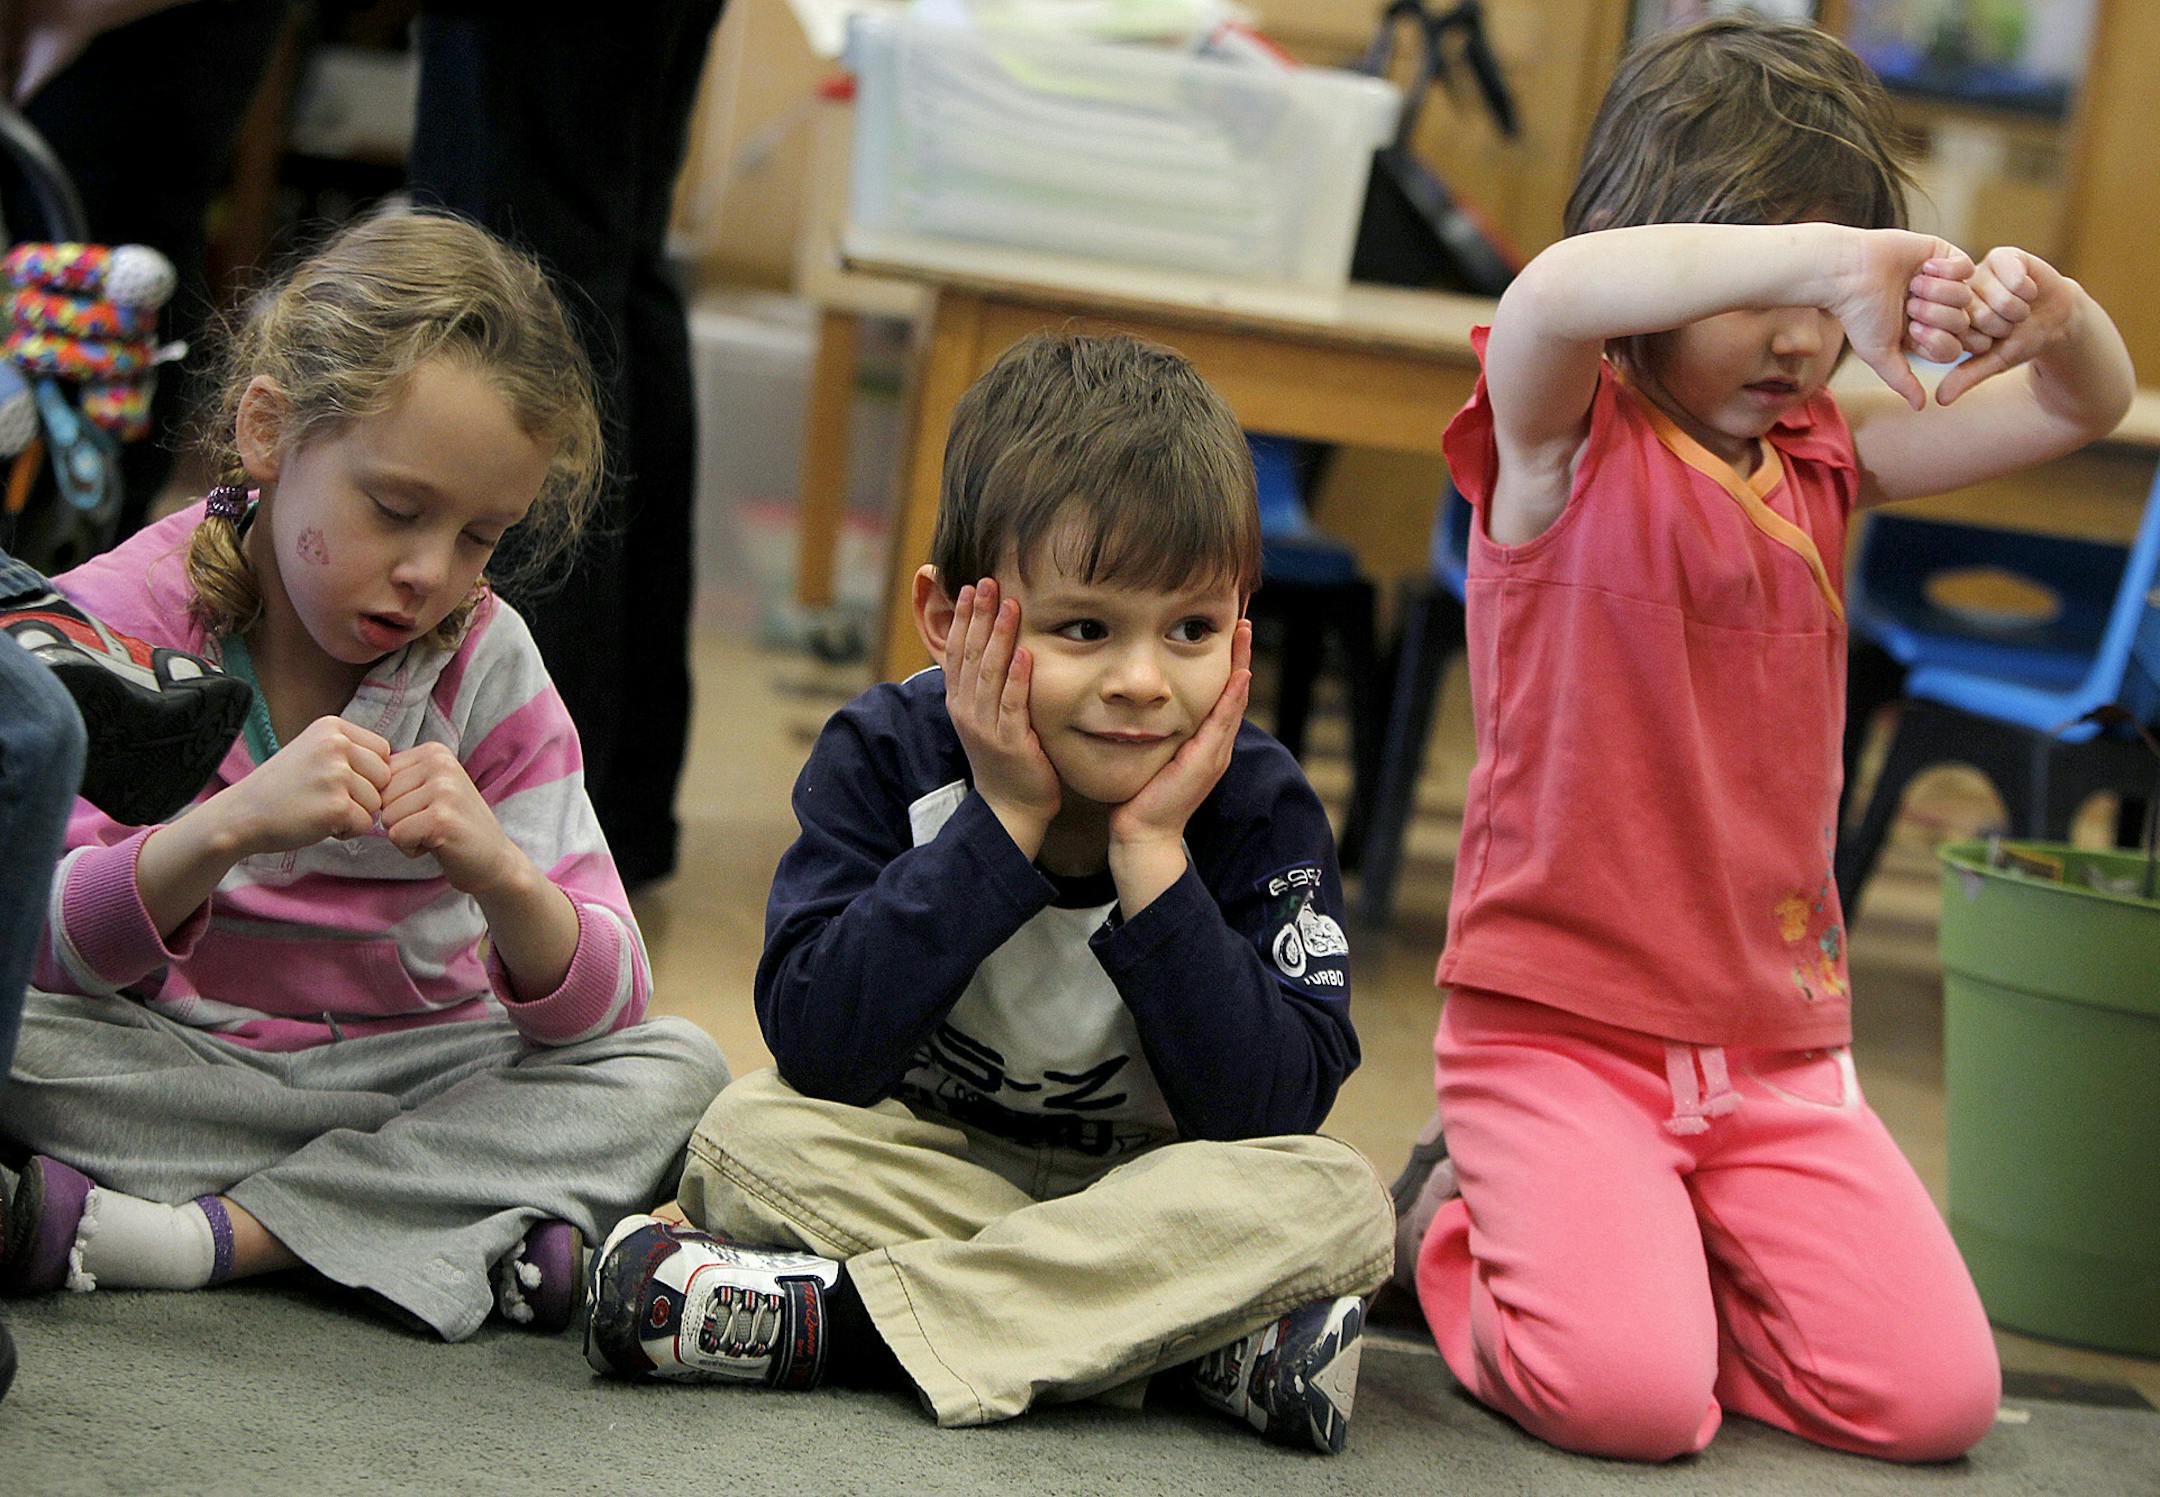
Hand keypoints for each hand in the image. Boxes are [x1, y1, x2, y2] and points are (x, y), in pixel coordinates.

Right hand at [216, 716, 389, 854]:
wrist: (240, 815)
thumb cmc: (282, 788)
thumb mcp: (314, 751)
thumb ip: (352, 752)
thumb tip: (400, 766)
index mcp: (333, 727)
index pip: (383, 752)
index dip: (367, 774)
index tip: (335, 780)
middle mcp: (336, 745)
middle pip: (385, 777)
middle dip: (364, 795)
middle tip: (325, 798)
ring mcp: (336, 775)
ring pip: (376, 803)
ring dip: (354, 814)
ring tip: (318, 809)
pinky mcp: (336, 806)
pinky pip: (365, 824)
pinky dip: (346, 831)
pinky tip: (317, 824)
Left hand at [378, 740, 523, 893]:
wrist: (495, 860)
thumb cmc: (454, 827)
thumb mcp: (429, 789)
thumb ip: (399, 777)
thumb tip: (353, 777)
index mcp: (434, 751)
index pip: (379, 777)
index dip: (395, 802)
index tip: (426, 809)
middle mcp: (440, 763)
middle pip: (380, 797)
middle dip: (399, 819)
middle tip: (432, 825)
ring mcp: (443, 789)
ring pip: (386, 817)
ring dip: (405, 835)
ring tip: (435, 834)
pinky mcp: (441, 818)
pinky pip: (396, 835)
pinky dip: (411, 848)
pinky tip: (438, 845)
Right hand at [943, 577, 1060, 853]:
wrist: (1010, 808)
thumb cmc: (1005, 759)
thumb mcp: (986, 717)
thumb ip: (986, 685)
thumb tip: (992, 648)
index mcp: (959, 702)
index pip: (957, 651)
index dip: (963, 619)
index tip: (971, 587)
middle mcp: (966, 711)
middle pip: (970, 655)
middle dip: (978, 616)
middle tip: (987, 582)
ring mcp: (986, 728)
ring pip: (989, 674)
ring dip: (998, 637)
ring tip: (1008, 605)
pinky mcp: (1010, 743)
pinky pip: (1013, 705)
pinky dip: (1018, 678)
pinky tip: (1025, 653)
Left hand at [1108, 619, 1252, 853]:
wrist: (1142, 834)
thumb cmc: (1141, 797)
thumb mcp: (1152, 756)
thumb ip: (1154, 733)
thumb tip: (1139, 708)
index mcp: (1204, 743)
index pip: (1220, 694)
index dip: (1227, 662)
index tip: (1226, 632)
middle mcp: (1215, 745)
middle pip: (1234, 691)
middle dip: (1239, 654)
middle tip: (1243, 620)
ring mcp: (1214, 754)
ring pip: (1233, 700)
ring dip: (1241, 664)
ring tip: (1244, 633)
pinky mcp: (1206, 761)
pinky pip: (1222, 723)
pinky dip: (1232, 697)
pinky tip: (1239, 674)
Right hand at [1831, 230, 1975, 409]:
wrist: (1850, 272)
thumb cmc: (1859, 314)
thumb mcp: (1879, 354)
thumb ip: (1902, 380)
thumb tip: (1920, 407)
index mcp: (1923, 332)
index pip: (1955, 348)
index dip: (1938, 342)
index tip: (1913, 332)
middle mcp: (1936, 308)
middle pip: (1964, 323)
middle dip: (1936, 316)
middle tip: (1909, 305)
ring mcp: (1943, 281)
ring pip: (1965, 296)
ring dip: (1935, 291)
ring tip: (1911, 284)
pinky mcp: (1945, 255)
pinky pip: (1966, 269)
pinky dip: (1944, 270)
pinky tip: (1921, 268)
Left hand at [1934, 247, 2077, 405]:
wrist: (2055, 317)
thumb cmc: (2019, 340)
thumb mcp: (1994, 361)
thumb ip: (1967, 376)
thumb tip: (1940, 400)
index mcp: (1948, 318)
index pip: (1958, 333)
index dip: (1986, 339)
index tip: (1995, 338)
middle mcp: (1958, 293)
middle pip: (1979, 315)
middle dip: (2004, 325)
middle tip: (2010, 322)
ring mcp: (1979, 271)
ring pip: (2000, 299)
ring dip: (2018, 309)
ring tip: (2019, 308)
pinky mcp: (2002, 257)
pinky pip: (2016, 279)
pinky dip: (2029, 291)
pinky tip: (2029, 291)